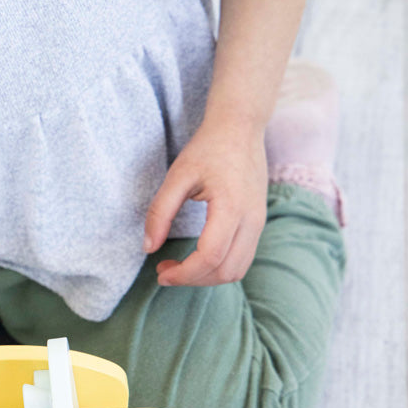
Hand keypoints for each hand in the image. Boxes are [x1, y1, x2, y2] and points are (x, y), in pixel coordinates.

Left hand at [143, 120, 267, 286]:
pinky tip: (196, 257)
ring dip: (207, 277)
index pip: (210, 256)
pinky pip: (242, 259)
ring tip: (179, 267)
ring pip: (237, 270)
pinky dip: (218, 267)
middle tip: (165, 271)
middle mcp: (252, 219)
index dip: (184, 273)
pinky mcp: (258, 223)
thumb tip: (148, 248)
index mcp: (232, 207)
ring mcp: (259, 222)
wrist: (240, 128)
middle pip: (226, 271)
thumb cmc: (207, 149)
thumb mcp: (176, 176)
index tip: (160, 272)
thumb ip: (160, 212)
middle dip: (193, 279)